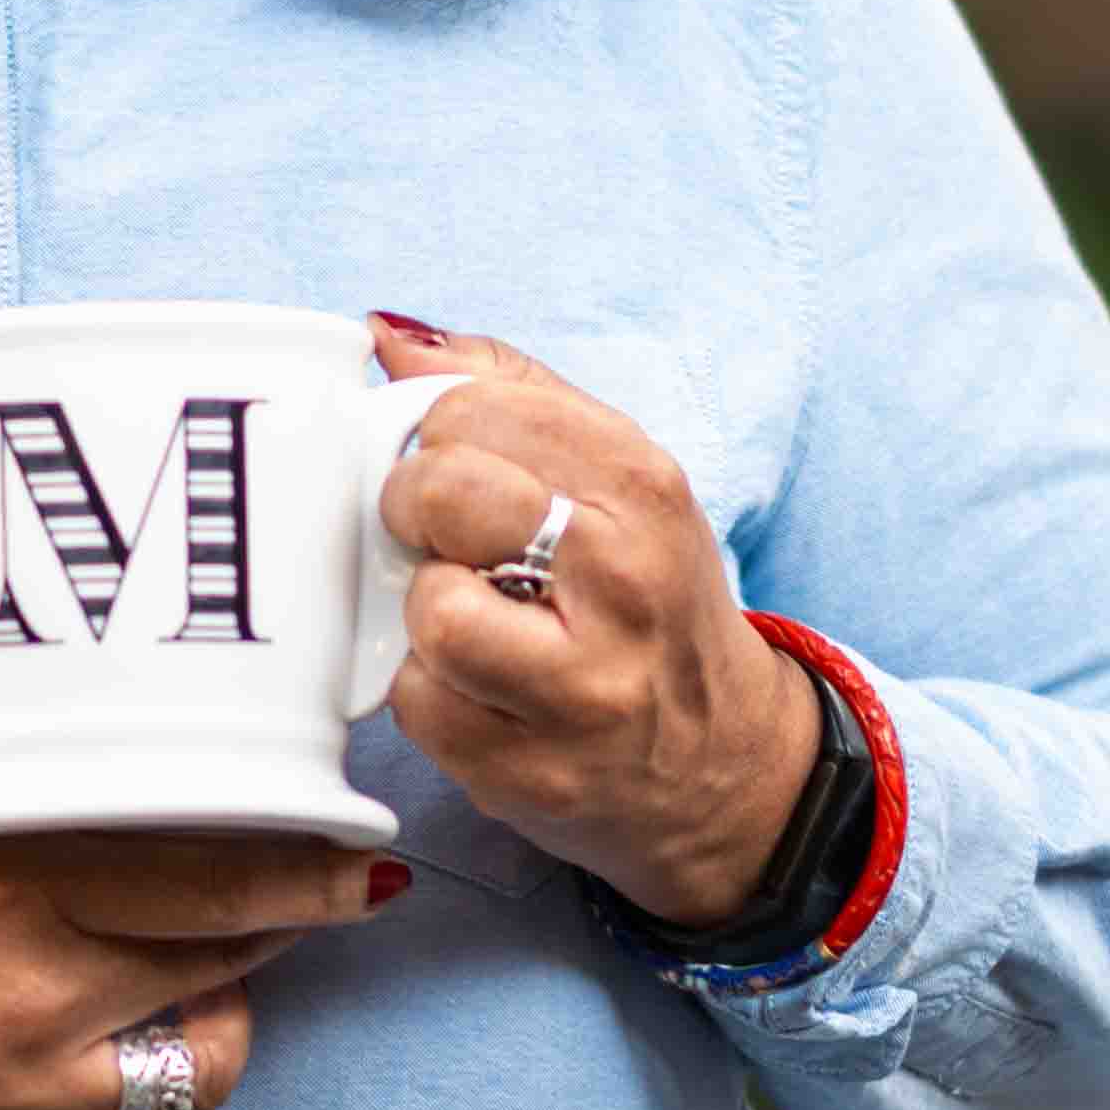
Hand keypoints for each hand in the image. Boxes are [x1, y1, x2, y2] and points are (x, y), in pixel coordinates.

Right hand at [0, 785, 403, 1109]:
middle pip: (227, 951)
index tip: (359, 845)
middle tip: (309, 890)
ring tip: (200, 989)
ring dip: (224, 1025)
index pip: (207, 864)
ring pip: (203, 1068)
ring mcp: (19, 1088)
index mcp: (9, 871)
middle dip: (288, 918)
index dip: (304, 858)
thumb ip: (19, 815)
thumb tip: (126, 803)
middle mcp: (35, 983)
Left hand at [366, 313, 823, 925]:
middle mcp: (625, 582)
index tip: (456, 463)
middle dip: (414, 507)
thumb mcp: (614, 473)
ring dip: (423, 609)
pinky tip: (476, 686)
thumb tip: (387, 335)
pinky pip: (418, 705)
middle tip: (442, 537)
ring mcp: (584, 689)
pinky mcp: (534, 774)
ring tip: (468, 614)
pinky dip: (426, 691)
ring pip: (431, 610)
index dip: (436, 434)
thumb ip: (505, 391)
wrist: (721, 760)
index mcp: (641, 485)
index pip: (471, 407)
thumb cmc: (645, 595)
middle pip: (444, 493)